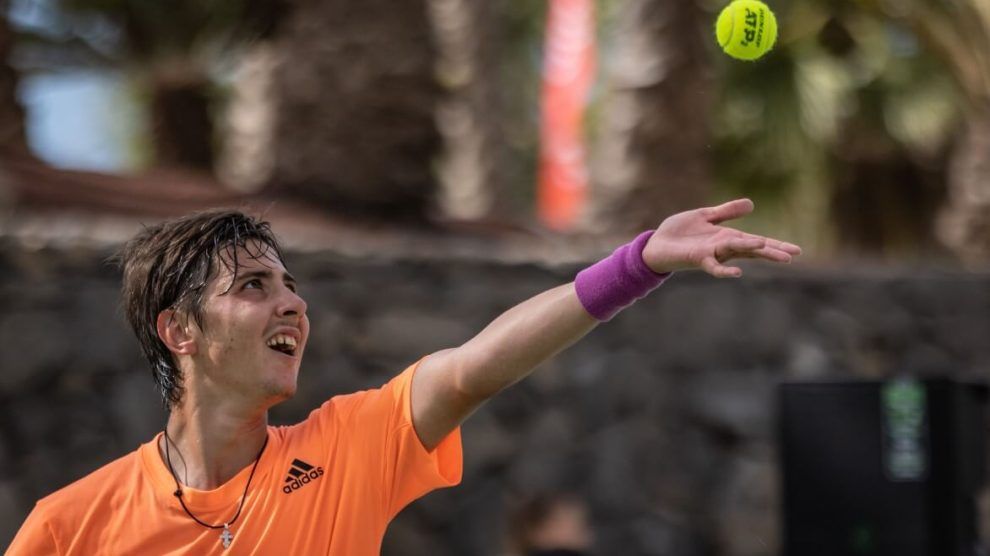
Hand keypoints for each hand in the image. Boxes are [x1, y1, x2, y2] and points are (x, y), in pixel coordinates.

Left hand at [641, 198, 801, 277]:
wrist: (656, 244)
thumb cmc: (679, 232)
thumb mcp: (705, 216)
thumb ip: (727, 212)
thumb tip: (752, 204)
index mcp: (727, 237)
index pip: (757, 241)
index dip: (775, 244)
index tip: (796, 250)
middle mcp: (724, 247)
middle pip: (753, 249)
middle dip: (773, 251)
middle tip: (794, 255)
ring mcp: (713, 254)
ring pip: (737, 252)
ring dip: (753, 251)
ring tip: (770, 250)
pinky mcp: (699, 258)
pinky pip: (714, 266)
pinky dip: (725, 270)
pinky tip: (737, 273)